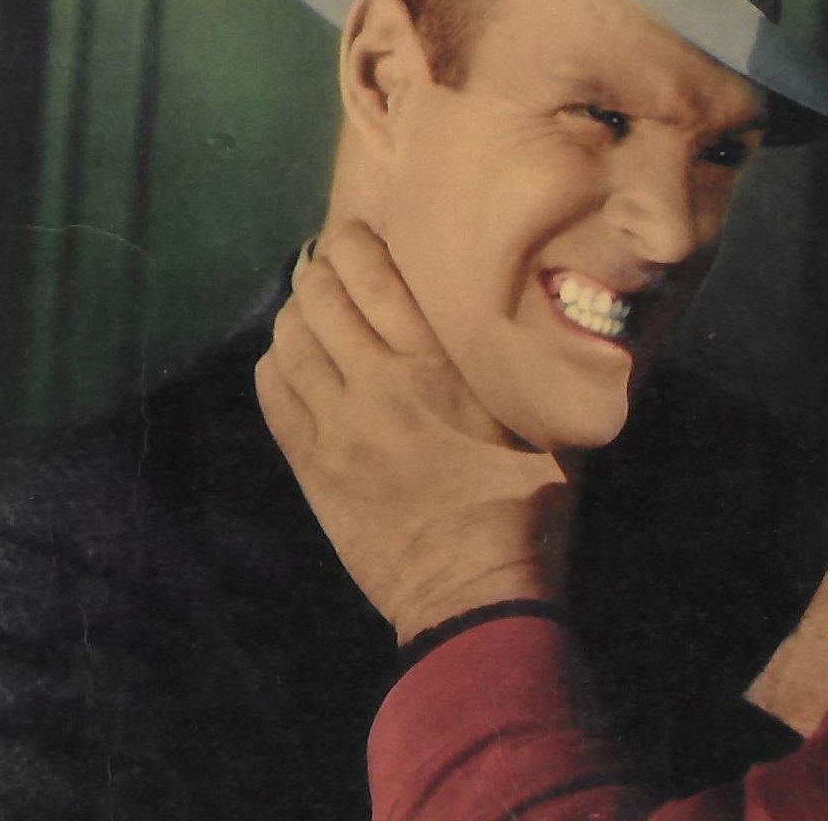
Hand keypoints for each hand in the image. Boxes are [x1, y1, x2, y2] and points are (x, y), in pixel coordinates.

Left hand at [255, 223, 574, 642]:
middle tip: (336, 270)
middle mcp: (377, 381)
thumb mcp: (544, 425)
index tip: (364, 236)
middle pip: (321, 294)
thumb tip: (555, 321)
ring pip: (289, 337)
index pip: (373, 272)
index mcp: (438, 364)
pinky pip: (272, 390)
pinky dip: (277, 362)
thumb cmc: (526, 508)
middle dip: (322, 271)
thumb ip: (532, 369)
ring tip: (314, 310)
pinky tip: (294, 360)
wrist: (472, 592)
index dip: (357, 242)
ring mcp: (335, 424)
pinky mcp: (311, 464)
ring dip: (298, 313)